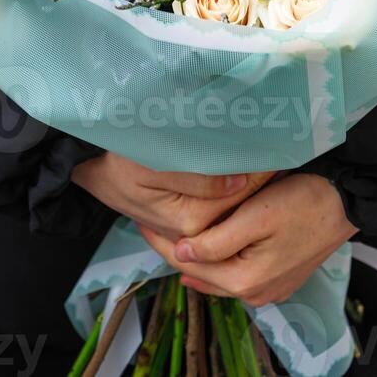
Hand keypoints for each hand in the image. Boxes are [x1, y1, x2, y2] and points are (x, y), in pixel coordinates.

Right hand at [72, 152, 271, 240]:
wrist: (91, 167)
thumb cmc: (120, 159)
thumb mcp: (156, 164)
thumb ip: (200, 176)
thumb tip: (240, 180)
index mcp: (191, 221)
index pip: (241, 195)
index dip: (263, 169)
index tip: (282, 146)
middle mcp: (194, 231)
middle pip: (241, 205)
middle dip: (263, 179)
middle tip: (285, 148)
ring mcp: (189, 226)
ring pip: (233, 207)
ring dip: (252, 183)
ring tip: (272, 155)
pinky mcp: (185, 217)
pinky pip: (220, 206)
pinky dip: (236, 188)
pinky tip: (245, 167)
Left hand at [139, 173, 356, 305]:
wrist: (348, 201)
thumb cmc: (304, 200)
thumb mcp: (256, 216)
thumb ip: (217, 241)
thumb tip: (181, 255)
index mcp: (246, 281)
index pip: (189, 266)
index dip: (162, 243)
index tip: (141, 221)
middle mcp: (257, 293)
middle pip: (202, 273)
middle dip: (174, 250)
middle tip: (149, 223)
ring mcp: (270, 288)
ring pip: (218, 275)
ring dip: (195, 256)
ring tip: (170, 232)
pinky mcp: (279, 276)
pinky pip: (237, 272)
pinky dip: (217, 260)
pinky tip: (206, 245)